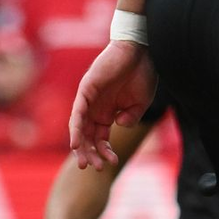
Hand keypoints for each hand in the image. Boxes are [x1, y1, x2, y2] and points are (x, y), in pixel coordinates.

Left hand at [69, 42, 156, 170]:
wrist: (141, 50)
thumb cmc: (142, 74)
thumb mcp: (140, 103)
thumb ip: (131, 117)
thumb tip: (119, 125)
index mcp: (108, 112)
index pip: (100, 137)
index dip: (104, 151)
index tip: (111, 162)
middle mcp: (96, 107)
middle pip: (87, 135)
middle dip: (90, 153)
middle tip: (95, 168)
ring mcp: (90, 98)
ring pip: (80, 126)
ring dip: (81, 145)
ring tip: (83, 162)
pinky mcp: (87, 88)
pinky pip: (78, 111)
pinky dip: (76, 127)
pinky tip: (76, 143)